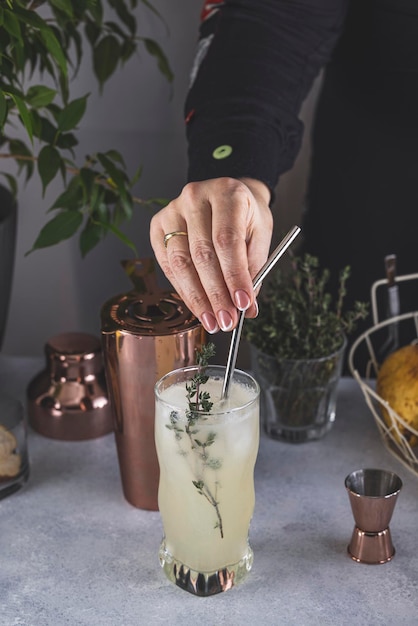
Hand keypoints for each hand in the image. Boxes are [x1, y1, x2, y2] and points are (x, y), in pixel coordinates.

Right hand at [150, 177, 272, 332]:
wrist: (227, 196)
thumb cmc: (245, 215)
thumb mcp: (260, 236)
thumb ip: (254, 270)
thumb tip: (246, 308)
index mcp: (227, 193)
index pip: (227, 241)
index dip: (234, 276)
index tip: (242, 304)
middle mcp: (195, 197)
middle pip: (201, 254)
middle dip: (215, 294)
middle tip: (226, 321)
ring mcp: (172, 210)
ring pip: (180, 263)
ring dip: (197, 298)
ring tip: (212, 321)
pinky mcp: (158, 226)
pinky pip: (168, 265)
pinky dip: (184, 290)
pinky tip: (198, 306)